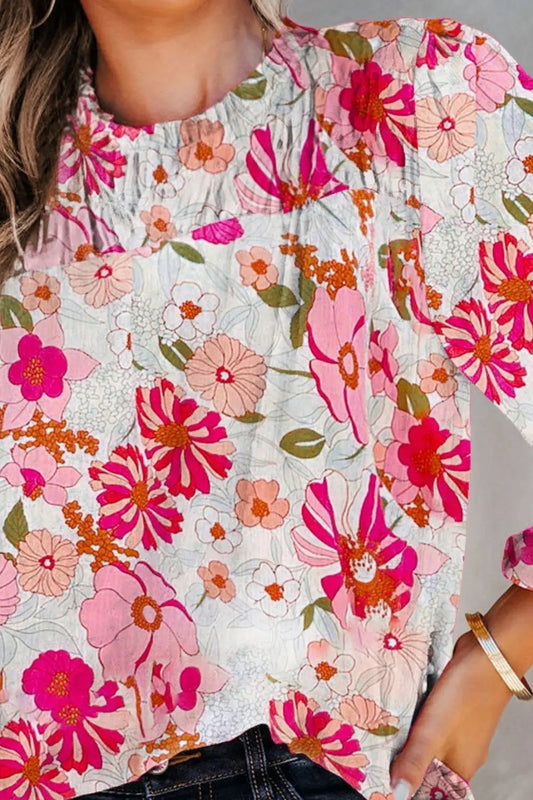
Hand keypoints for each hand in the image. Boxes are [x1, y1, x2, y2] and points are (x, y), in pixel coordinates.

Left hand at [389, 630, 512, 798]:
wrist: (487, 655)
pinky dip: (414, 719)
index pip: (431, 789)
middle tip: (376, 750)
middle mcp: (460, 751)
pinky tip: (399, 711)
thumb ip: (415, 763)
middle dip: (403, 760)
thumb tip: (397, 794)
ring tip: (380, 731)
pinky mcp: (452, 708)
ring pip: (426, 741)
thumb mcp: (434, 733)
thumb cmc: (465, 695)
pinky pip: (428, 720)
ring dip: (406, 737)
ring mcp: (457, 729)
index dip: (409, 785)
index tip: (384, 777)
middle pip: (427, 765)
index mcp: (460, 767)